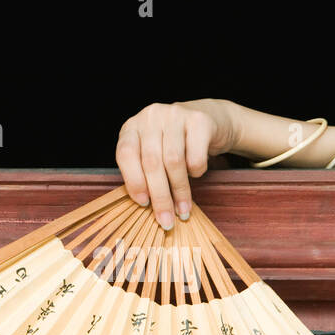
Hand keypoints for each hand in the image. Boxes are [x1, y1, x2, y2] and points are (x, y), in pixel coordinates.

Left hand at [115, 100, 236, 228]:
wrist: (208, 120)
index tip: (143, 204)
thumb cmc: (175, 144)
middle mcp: (151, 116)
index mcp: (132, 127)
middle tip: (166, 219)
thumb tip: (146, 206)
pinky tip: (196, 173)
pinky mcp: (199, 120)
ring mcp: (175, 114)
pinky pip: (195, 156)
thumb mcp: (152, 153)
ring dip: (179, 191)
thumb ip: (144, 172)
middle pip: (151, 161)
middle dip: (160, 196)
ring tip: (183, 209)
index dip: (134, 181)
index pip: (126, 154)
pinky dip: (196, 172)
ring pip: (173, 161)